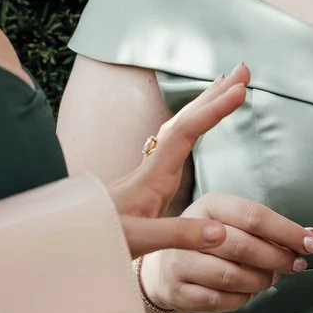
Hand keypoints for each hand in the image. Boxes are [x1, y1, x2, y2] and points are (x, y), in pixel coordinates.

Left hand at [111, 66, 266, 258]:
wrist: (69, 241)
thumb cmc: (98, 239)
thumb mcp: (138, 240)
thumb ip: (178, 235)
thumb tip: (221, 231)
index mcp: (153, 176)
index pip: (185, 132)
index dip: (213, 111)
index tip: (240, 91)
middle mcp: (152, 165)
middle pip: (185, 119)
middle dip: (214, 93)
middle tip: (243, 70)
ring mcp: (150, 170)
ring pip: (180, 126)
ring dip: (204, 103)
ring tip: (227, 83)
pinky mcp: (150, 180)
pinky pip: (176, 140)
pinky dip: (193, 123)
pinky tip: (197, 121)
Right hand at [138, 192, 312, 312]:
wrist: (164, 267)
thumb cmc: (210, 241)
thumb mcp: (236, 224)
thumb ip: (272, 229)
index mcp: (209, 205)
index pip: (253, 216)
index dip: (287, 232)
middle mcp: (189, 230)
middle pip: (243, 246)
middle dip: (278, 259)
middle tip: (296, 266)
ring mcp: (180, 261)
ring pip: (231, 276)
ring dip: (260, 281)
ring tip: (269, 278)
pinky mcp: (177, 290)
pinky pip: (219, 300)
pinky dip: (241, 299)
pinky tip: (247, 292)